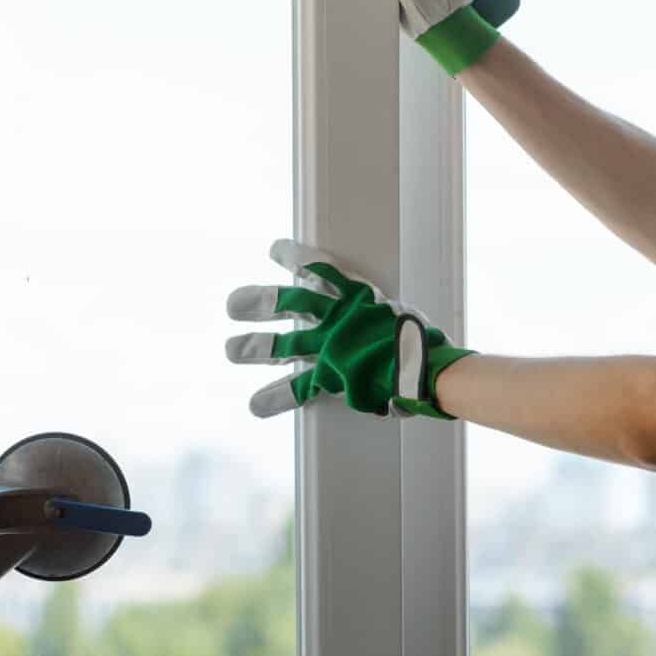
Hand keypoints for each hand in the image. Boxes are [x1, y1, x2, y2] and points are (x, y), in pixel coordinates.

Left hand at [225, 240, 474, 419]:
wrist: (426, 366)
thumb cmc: (422, 341)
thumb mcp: (398, 314)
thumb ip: (376, 315)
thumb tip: (374, 316)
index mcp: (354, 297)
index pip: (318, 269)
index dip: (294, 258)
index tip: (275, 250)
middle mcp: (334, 318)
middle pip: (286, 305)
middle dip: (257, 304)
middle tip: (232, 306)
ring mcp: (328, 347)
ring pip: (282, 344)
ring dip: (253, 347)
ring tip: (229, 350)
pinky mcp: (330, 376)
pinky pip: (297, 388)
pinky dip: (275, 398)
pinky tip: (255, 406)